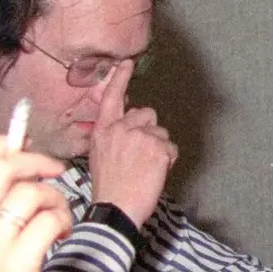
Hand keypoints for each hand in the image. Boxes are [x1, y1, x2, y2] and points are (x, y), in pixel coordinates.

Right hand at [0, 137, 71, 271]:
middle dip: (38, 163)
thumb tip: (7, 178)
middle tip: (57, 174)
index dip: (2, 145)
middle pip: (3, 167)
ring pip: (30, 192)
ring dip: (56, 198)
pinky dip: (63, 222)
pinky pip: (48, 221)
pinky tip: (60, 236)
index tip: (27, 148)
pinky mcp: (17, 267)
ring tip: (58, 218)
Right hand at [87, 60, 176, 225]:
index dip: (120, 79)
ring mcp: (140, 137)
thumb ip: (114, 138)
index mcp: (103, 131)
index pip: (112, 98)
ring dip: (159, 147)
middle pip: (147, 115)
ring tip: (146, 168)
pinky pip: (171, 148)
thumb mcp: (101, 156)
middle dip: (149, 131)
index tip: (127, 63)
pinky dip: (168, 160)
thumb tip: (129, 131)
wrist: (115, 208)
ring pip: (161, 132)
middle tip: (141, 155)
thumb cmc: (109, 188)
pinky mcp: (157, 148)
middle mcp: (121, 129)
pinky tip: (155, 173)